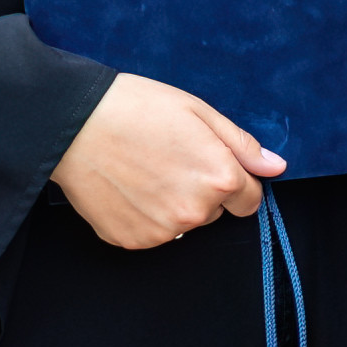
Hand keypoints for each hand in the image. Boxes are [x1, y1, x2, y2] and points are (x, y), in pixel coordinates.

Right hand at [48, 73, 283, 249]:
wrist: (71, 121)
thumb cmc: (134, 106)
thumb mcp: (196, 110)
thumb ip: (240, 144)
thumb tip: (275, 167)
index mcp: (218, 178)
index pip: (250, 200)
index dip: (232, 180)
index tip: (207, 163)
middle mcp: (195, 212)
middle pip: (213, 211)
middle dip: (199, 189)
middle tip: (167, 156)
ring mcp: (162, 231)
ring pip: (181, 223)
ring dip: (170, 203)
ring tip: (141, 168)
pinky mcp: (132, 240)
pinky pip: (150, 232)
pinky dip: (142, 214)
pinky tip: (125, 185)